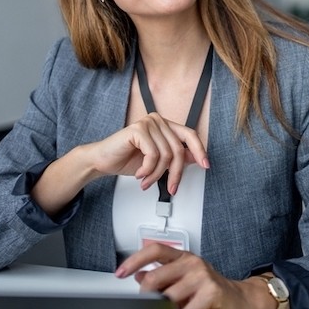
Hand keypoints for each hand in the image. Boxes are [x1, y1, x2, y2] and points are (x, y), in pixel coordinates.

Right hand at [89, 113, 208, 193]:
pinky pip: (153, 155)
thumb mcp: (157, 161)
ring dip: (156, 175)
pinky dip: (147, 170)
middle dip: (175, 174)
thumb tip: (195, 158)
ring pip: (166, 155)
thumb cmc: (127, 159)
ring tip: (147, 181)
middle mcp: (157, 120)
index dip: (200, 150)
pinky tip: (139, 174)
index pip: (190, 135)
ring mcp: (148, 123)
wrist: (102, 161)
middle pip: (179, 150)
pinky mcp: (138, 129)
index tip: (206, 165)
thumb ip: (175, 157)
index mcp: (164, 125)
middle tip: (171, 188)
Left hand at [115, 244, 276, 308]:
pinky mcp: (211, 292)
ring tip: (177, 308)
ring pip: (167, 298)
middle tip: (150, 305)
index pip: (154, 250)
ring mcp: (202, 276)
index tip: (120, 272)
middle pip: (155, 278)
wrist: (241, 300)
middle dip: (148, 297)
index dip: (134, 260)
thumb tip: (139, 275)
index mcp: (184, 257)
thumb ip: (163, 276)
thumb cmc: (212, 290)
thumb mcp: (185, 280)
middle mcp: (192, 262)